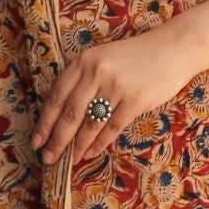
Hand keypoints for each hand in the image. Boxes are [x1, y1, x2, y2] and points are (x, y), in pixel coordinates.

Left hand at [31, 21, 201, 169]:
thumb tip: (63, 115)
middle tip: (47, 157)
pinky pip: (111, 128)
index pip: (57, 96)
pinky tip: (91, 153)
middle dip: (56, 139)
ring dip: (78, 146)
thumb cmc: (136, 56)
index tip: (36, 140)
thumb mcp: (103, 58)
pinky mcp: (135, 100)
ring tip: (69, 160)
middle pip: (70, 113)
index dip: (45, 121)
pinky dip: (99, 143)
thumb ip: (83, 79)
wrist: (173, 48)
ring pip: (90, 123)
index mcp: (83, 61)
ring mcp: (116, 86)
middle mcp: (96, 72)